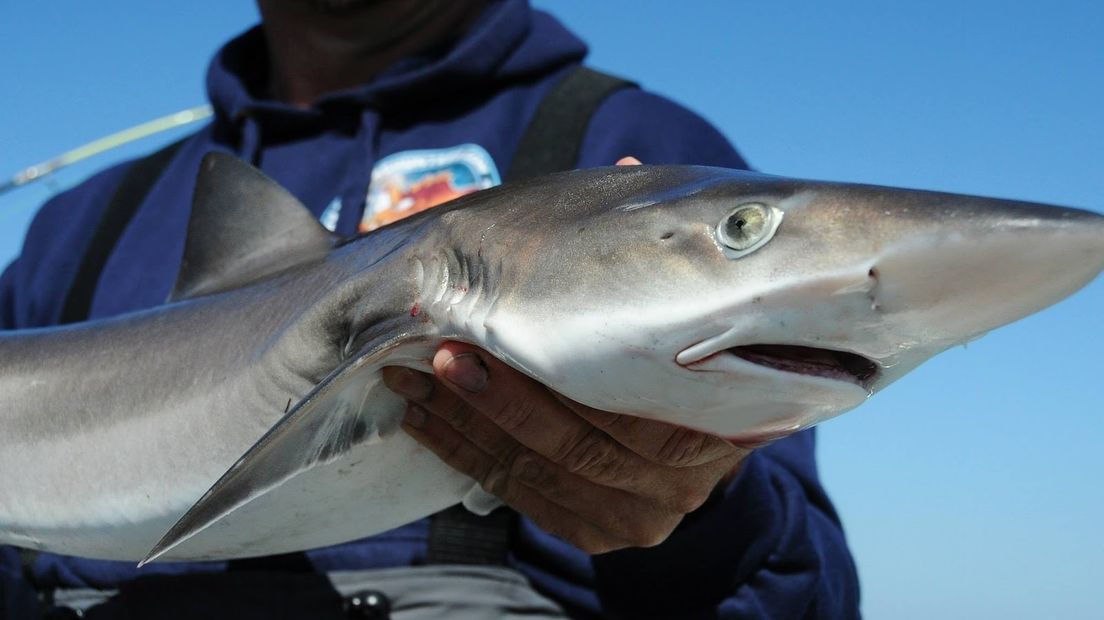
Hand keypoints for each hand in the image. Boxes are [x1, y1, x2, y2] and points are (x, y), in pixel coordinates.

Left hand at [381, 342, 749, 553]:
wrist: (706, 421)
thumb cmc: (677, 353)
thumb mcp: (678, 328)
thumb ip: (634, 315)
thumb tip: (548, 256)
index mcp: (714, 428)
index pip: (623, 410)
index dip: (549, 375)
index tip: (488, 333)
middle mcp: (681, 485)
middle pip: (575, 447)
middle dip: (495, 400)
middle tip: (438, 358)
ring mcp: (640, 518)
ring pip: (538, 473)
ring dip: (466, 428)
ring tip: (416, 386)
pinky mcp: (601, 533)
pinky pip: (523, 496)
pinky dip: (469, 458)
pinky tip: (429, 423)